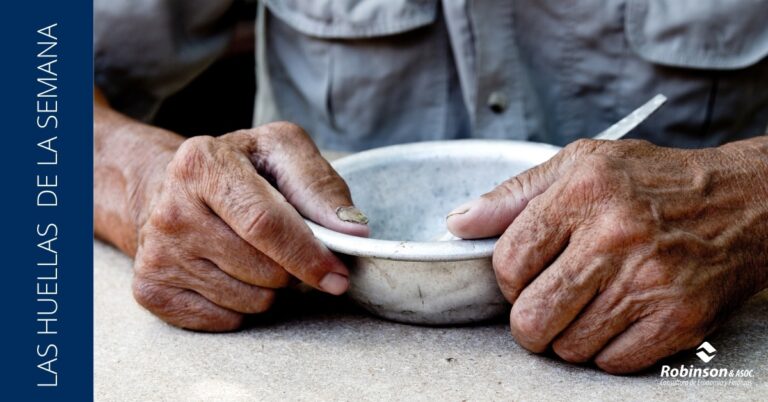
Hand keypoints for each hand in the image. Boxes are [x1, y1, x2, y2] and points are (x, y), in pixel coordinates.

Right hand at [118, 122, 367, 330]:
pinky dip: (242, 305)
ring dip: (269, 287)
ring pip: (248, 300)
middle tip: (287, 250)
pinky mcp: (151, 288)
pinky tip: (230, 273)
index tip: (338, 275)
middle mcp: (171, 209)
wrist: (171, 188)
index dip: (308, 255)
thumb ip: (320, 186)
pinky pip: (225, 320)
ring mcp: (156, 252)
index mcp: (203, 164)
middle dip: (293, 270)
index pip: (265, 223)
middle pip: (262, 269)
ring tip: (254, 255)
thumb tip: (353, 233)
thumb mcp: (281, 153)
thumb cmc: (239, 170)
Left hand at [447, 138, 767, 372]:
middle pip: (532, 317)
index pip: (508, 261)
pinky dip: (606, 349)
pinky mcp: (678, 319)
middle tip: (545, 303)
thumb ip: (513, 195)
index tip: (523, 275)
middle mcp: (615, 237)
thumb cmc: (652, 182)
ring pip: (568, 348)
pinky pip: (611, 363)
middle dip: (528, 319)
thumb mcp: (580, 164)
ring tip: (590, 303)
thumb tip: (459, 223)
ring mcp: (649, 283)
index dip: (506, 278)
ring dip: (568, 334)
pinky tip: (620, 316)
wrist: (743, 203)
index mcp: (583, 192)